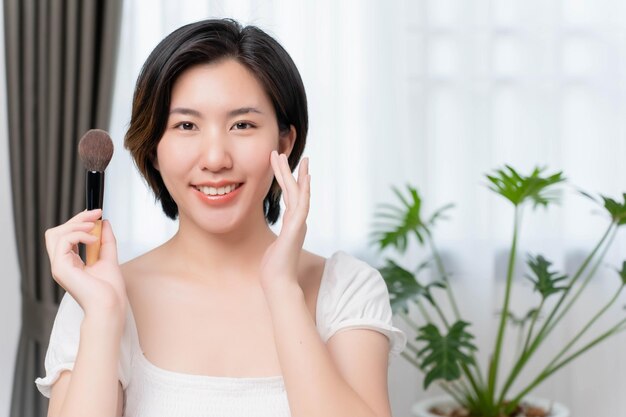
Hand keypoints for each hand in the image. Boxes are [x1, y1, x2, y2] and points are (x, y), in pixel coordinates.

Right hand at [44, 209, 125, 322]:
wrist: (110, 305)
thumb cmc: (109, 290)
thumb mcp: (109, 258)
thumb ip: (105, 240)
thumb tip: (103, 223)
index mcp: (70, 262)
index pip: (65, 235)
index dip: (79, 221)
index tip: (97, 214)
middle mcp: (61, 263)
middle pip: (56, 232)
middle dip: (77, 219)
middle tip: (96, 214)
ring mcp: (58, 266)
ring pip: (55, 234)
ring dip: (76, 224)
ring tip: (94, 226)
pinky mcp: (60, 268)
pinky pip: (63, 241)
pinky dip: (79, 235)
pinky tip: (93, 240)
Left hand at [260, 151, 310, 292]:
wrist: (278, 283)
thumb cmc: (274, 270)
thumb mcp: (273, 250)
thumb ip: (277, 243)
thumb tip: (274, 245)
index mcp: (291, 224)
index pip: (289, 197)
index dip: (286, 179)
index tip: (281, 165)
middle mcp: (297, 221)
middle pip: (294, 190)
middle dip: (286, 170)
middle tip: (280, 151)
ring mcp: (298, 224)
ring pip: (298, 193)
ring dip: (294, 174)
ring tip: (287, 156)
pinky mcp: (296, 229)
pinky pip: (302, 206)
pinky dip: (304, 191)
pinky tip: (305, 178)